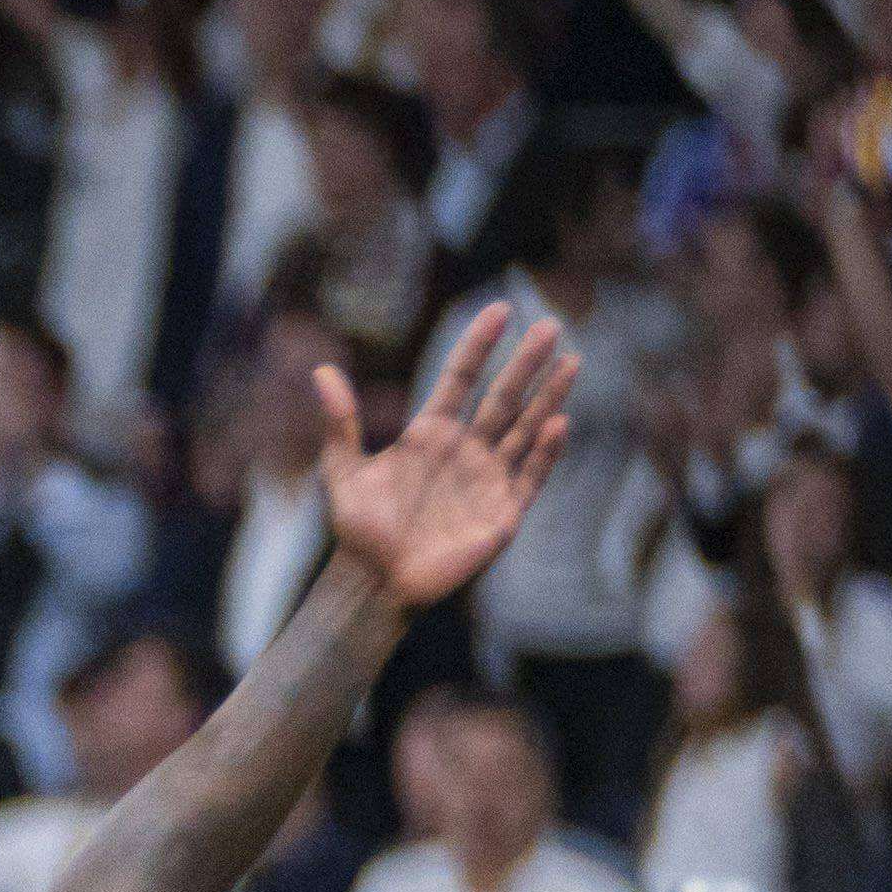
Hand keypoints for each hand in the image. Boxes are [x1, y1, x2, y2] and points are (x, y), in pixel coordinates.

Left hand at [319, 300, 576, 614]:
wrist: (373, 582)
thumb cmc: (358, 529)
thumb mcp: (343, 470)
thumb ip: (338, 422)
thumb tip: (320, 370)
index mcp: (430, 434)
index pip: (460, 378)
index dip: (478, 344)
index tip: (498, 309)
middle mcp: (465, 450)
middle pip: (502, 396)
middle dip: (525, 362)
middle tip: (549, 325)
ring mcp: (488, 479)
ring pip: (524, 428)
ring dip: (548, 396)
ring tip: (570, 359)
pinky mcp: (503, 512)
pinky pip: (530, 475)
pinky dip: (543, 452)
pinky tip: (557, 423)